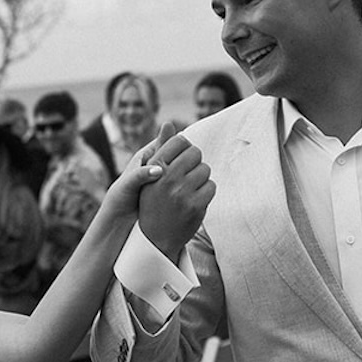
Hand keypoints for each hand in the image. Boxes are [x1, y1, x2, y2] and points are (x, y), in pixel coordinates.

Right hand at [116, 121, 213, 257]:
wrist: (154, 238)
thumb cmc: (152, 202)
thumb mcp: (150, 175)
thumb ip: (161, 148)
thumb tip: (170, 123)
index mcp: (155, 167)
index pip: (179, 141)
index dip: (184, 146)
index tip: (183, 155)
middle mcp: (167, 178)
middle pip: (195, 153)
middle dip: (195, 161)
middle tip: (189, 172)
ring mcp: (182, 193)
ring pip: (205, 170)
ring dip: (201, 177)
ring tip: (191, 187)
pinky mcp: (195, 207)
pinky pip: (211, 186)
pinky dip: (207, 191)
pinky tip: (196, 198)